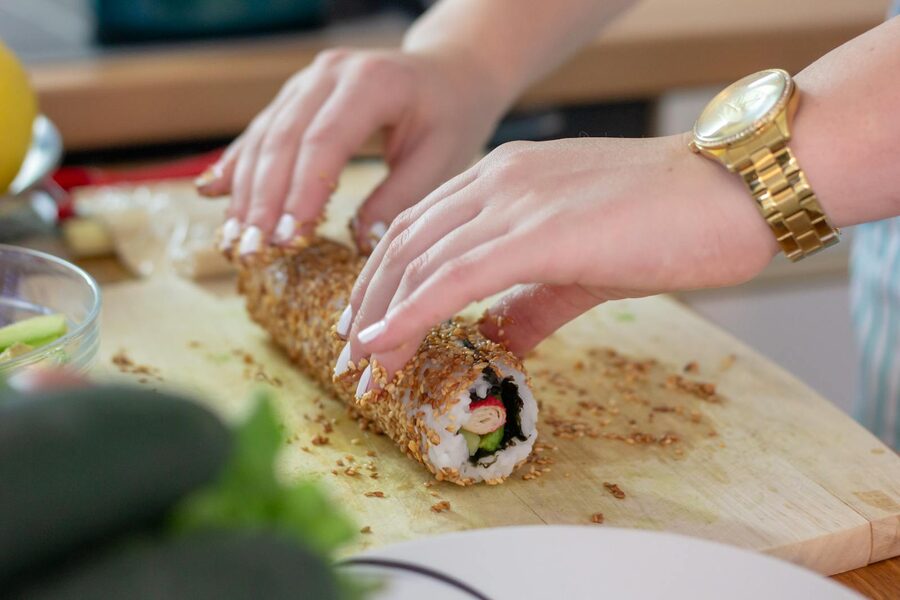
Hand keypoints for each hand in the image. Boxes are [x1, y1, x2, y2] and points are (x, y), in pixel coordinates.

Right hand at [197, 47, 505, 252]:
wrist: (449, 74)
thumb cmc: (451, 117)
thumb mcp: (442, 159)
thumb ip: (400, 198)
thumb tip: (359, 241)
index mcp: (371, 81)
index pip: (324, 140)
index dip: (300, 191)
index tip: (286, 238)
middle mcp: (330, 74)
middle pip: (283, 139)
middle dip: (263, 199)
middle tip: (251, 250)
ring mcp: (307, 82)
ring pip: (265, 137)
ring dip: (245, 191)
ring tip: (233, 240)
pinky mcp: (296, 97)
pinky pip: (262, 133)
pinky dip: (239, 166)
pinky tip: (211, 193)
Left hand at [341, 135, 777, 390]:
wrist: (734, 189)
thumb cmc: (669, 222)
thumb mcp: (581, 267)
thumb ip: (530, 302)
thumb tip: (495, 340)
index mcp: (503, 180)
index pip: (421, 231)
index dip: (385, 284)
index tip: (369, 333)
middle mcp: (498, 180)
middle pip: (403, 244)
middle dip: (369, 305)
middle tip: (352, 360)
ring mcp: (516, 200)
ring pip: (419, 260)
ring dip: (381, 317)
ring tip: (362, 368)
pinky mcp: (540, 231)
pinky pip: (455, 275)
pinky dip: (411, 311)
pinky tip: (384, 343)